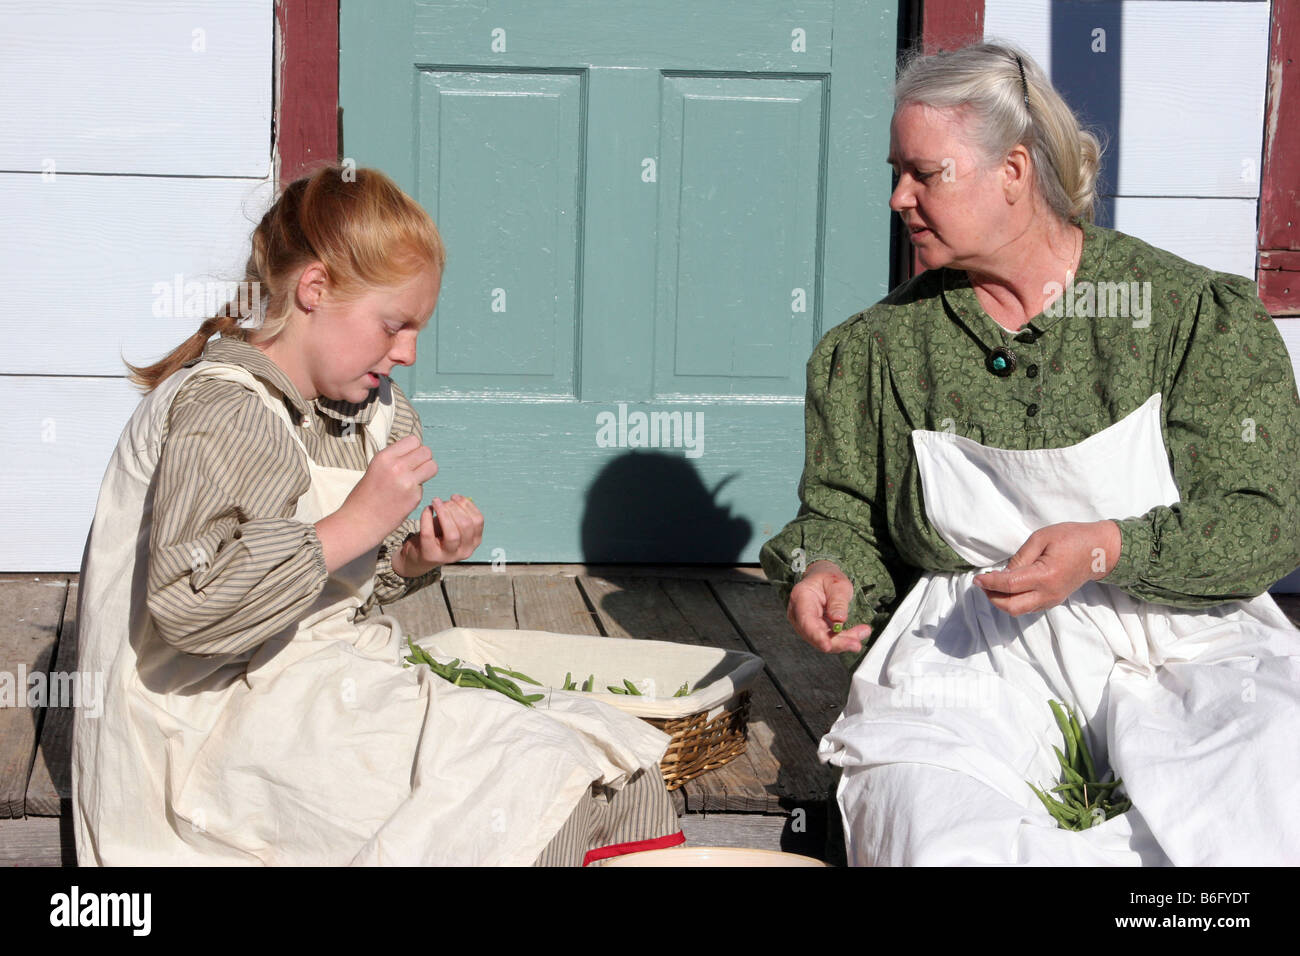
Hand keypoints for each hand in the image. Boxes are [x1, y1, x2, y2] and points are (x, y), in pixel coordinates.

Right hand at [344, 434, 439, 539]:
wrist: (360, 521)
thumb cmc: (366, 495)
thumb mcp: (376, 468)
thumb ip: (395, 459)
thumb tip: (414, 451)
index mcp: (385, 456)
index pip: (413, 440)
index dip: (414, 449)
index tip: (409, 457)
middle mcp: (397, 467)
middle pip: (426, 451)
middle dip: (423, 459)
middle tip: (415, 469)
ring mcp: (407, 482)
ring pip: (432, 466)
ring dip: (427, 471)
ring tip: (416, 479)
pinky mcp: (414, 497)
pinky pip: (424, 486)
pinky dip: (417, 490)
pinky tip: (404, 497)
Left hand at [391, 494, 484, 576]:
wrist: (418, 557)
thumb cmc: (437, 537)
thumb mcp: (453, 525)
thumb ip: (458, 513)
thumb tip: (457, 499)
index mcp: (474, 541)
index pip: (478, 521)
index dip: (467, 505)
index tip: (455, 497)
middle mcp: (465, 551)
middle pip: (466, 525)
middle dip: (454, 508)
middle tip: (442, 501)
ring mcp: (448, 556)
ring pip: (452, 533)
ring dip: (443, 513)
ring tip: (435, 502)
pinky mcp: (431, 555)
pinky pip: (429, 534)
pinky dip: (427, 518)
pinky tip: (427, 509)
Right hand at [787, 560, 872, 653]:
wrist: (822, 579)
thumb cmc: (827, 579)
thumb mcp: (837, 584)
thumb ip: (838, 601)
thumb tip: (839, 620)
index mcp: (800, 598)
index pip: (806, 620)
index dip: (816, 635)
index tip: (827, 645)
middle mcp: (799, 614)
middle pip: (815, 635)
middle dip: (837, 642)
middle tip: (856, 644)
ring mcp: (806, 624)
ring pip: (824, 640)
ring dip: (844, 640)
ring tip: (863, 632)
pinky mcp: (816, 631)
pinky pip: (830, 639)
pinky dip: (845, 638)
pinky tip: (858, 633)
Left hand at [974, 520, 1120, 615]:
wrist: (1099, 551)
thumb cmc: (1071, 538)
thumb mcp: (1041, 538)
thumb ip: (1020, 557)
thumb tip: (1003, 573)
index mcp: (1046, 575)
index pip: (1010, 585)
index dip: (990, 583)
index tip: (977, 579)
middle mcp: (1049, 593)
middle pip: (1012, 606)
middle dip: (992, 597)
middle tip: (982, 584)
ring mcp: (1052, 600)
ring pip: (1019, 610)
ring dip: (1002, 601)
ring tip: (992, 585)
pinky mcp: (1054, 601)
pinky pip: (1028, 607)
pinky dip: (1013, 601)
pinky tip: (1008, 588)